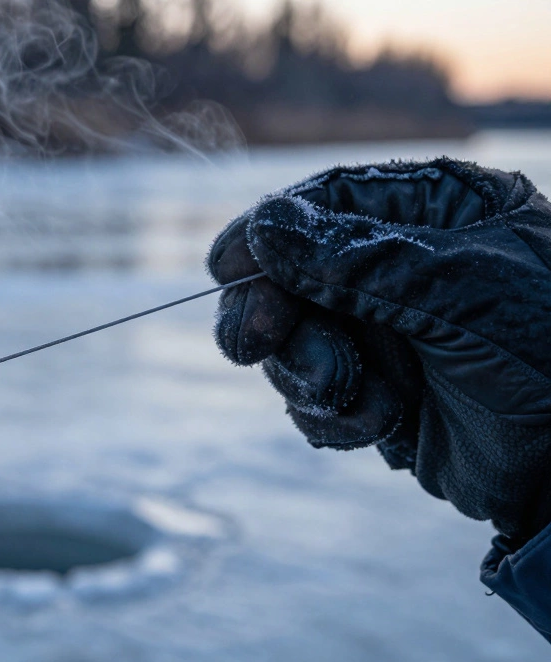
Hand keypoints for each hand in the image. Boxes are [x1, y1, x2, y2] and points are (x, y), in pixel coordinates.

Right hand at [208, 158, 550, 541]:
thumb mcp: (465, 293)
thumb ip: (360, 259)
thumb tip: (265, 225)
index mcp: (436, 215)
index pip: (325, 203)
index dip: (268, 233)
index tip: (225, 266)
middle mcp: (401, 270)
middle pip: (288, 275)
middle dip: (271, 315)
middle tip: (255, 344)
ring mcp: (387, 335)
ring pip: (291, 344)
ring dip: (310, 376)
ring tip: (361, 399)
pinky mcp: (379, 396)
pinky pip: (313, 401)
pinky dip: (333, 419)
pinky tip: (382, 427)